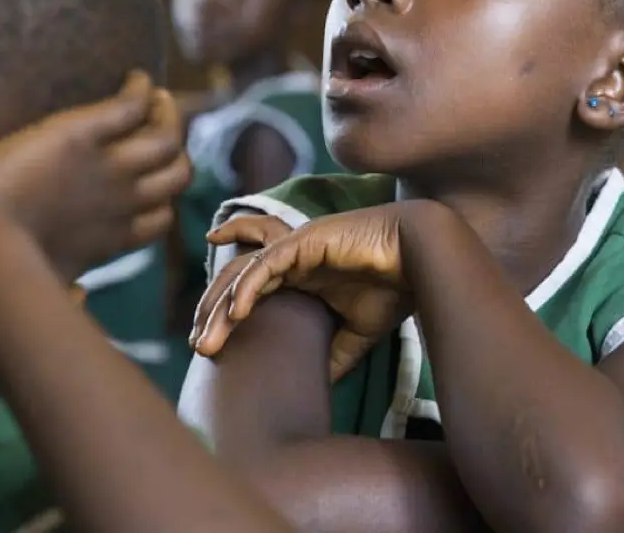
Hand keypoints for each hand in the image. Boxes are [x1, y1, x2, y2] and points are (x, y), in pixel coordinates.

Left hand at [0, 72, 192, 282]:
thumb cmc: (1, 270)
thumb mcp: (47, 287)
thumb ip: (70, 294)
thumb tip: (81, 299)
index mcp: (113, 239)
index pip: (161, 217)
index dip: (161, 197)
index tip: (149, 180)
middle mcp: (123, 200)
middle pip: (178, 175)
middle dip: (175, 153)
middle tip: (161, 128)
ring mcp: (108, 166)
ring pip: (167, 138)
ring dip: (167, 114)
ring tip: (159, 99)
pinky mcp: (82, 134)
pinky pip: (130, 106)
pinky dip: (141, 90)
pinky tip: (138, 79)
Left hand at [190, 203, 429, 378]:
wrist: (424, 256)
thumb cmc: (395, 285)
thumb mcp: (357, 331)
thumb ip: (335, 354)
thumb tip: (319, 384)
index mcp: (299, 275)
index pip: (248, 291)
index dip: (224, 317)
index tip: (209, 351)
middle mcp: (291, 258)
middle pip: (235, 281)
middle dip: (211, 314)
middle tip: (199, 349)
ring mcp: (295, 246)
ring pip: (242, 272)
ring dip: (220, 307)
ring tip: (206, 341)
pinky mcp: (305, 240)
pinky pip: (266, 264)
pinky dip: (248, 287)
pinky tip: (236, 314)